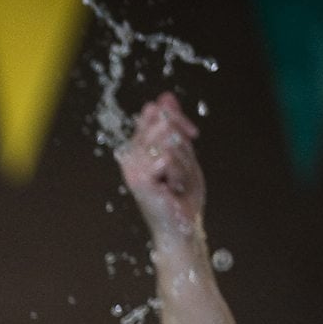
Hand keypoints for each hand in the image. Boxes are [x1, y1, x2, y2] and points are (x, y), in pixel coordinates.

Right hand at [117, 93, 204, 248]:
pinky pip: (167, 156)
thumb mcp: (183, 154)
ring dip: (180, 161)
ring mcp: (132, 167)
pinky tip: (172, 187)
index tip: (192, 133)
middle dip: (181, 138)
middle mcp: (130, 155)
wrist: (183, 226)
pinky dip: (178, 172)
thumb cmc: (182, 196)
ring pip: (166, 139)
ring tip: (176, 180)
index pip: (153, 114)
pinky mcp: (138, 179)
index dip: (175, 117)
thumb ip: (174, 127)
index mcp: (138, 148)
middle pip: (160, 122)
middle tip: (186, 164)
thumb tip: (164, 97)